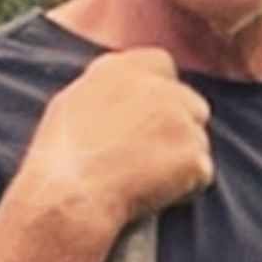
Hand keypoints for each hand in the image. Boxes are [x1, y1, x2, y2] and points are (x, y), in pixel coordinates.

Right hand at [11, 47, 213, 237]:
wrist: (68, 197)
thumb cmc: (61, 158)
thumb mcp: (74, 102)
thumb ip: (111, 86)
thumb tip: (133, 87)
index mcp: (125, 69)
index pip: (161, 65)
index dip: (159, 93)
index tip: (147, 117)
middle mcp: (159, 88)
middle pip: (191, 104)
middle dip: (178, 128)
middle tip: (146, 157)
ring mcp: (182, 120)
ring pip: (198, 140)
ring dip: (181, 159)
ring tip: (141, 178)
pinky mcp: (194, 155)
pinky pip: (200, 173)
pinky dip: (185, 186)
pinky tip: (152, 194)